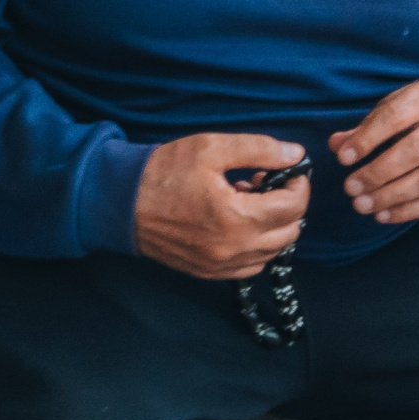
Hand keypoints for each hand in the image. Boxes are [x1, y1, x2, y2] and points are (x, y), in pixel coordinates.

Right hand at [133, 133, 309, 280]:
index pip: (295, 206)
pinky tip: (239, 223)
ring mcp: (220, 264)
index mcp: (237, 217)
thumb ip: (260, 149)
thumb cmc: (163, 172)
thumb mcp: (211, 147)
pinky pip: (250, 266)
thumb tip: (296, 155)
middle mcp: (233, 248)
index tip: (287, 170)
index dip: (298, 184)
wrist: (119, 202)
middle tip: (266, 183)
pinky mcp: (208, 272)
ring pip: (273, 251)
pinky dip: (256, 246)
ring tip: (249, 202)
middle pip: (290, 231)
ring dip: (273, 226)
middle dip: (288, 204)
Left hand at [331, 76, 418, 224]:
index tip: (344, 158)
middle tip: (350, 188)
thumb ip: (367, 126)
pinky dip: (410, 211)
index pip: (396, 118)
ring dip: (391, 196)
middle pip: (414, 152)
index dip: (368, 139)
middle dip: (378, 173)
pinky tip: (383, 215)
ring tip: (362, 205)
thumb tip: (336, 145)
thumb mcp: (398, 103)